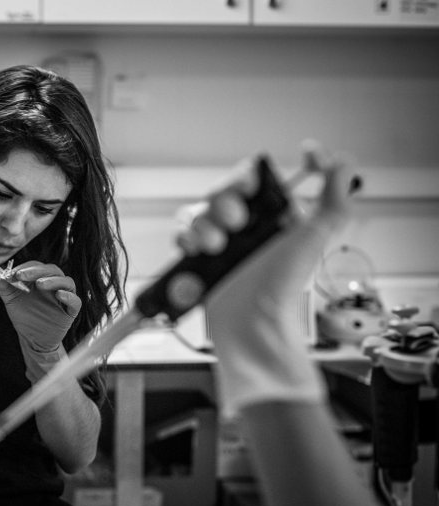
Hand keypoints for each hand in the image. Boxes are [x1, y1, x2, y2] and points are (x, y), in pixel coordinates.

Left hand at [0, 261, 81, 382]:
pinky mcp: (71, 311)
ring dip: (53, 280)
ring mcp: (64, 297)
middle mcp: (54, 285)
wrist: (33, 339)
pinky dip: (68, 296)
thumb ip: (5, 289)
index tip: (12, 273)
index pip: (37, 266)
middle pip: (52, 270)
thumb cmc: (25, 317)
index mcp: (41, 279)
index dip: (25, 267)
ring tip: (40, 284)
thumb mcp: (12, 302)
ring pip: (66, 281)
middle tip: (21, 275)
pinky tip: (59, 295)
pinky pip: (75, 301)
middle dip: (36, 271)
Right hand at [183, 142, 354, 416]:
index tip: (252, 183)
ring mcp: (221, 245)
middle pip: (221, 192)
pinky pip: (183, 235)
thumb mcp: (317, 235)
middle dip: (224, 201)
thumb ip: (335, 197)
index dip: (248, 175)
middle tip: (236, 221)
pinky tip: (199, 251)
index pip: (253, 179)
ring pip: (200, 211)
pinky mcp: (200, 261)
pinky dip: (186, 239)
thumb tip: (341, 162)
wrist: (252, 324)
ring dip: (205, 223)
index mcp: (273, 218)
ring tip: (217, 245)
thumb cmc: (283, 287)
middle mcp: (246, 230)